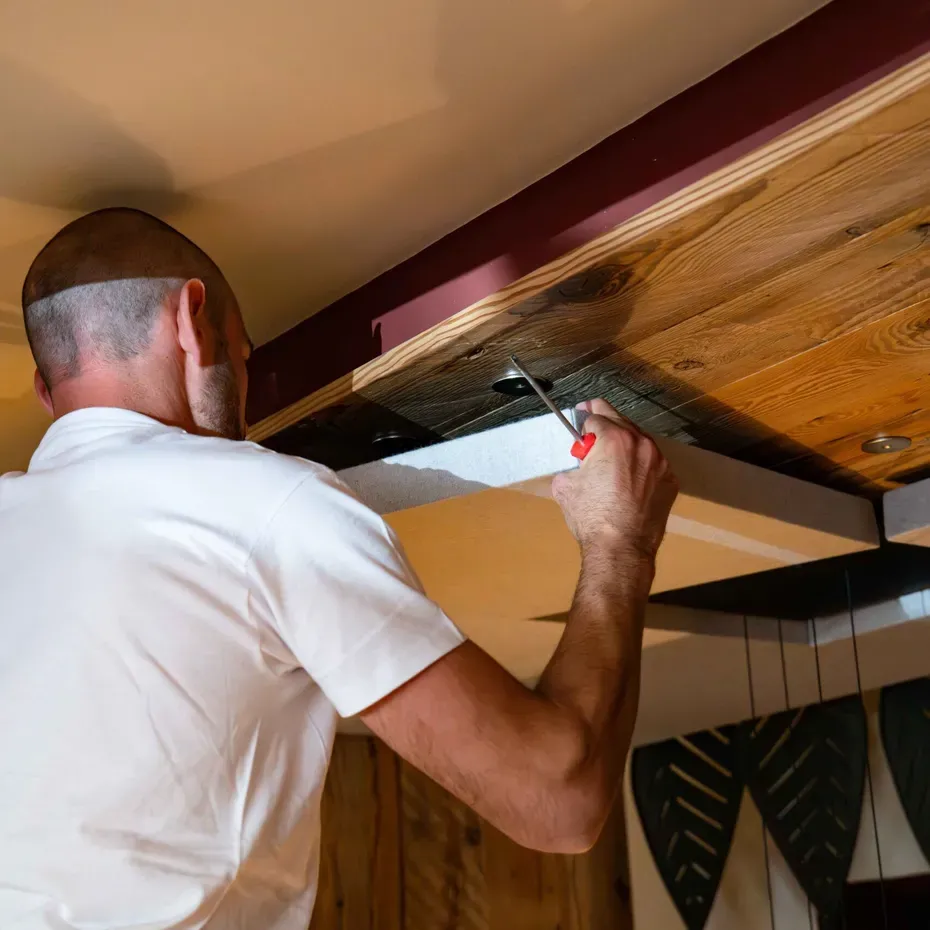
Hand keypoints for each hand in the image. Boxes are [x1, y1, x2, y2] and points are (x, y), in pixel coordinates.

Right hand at [551, 399, 677, 559]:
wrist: (621, 548)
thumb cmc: (593, 517)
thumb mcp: (566, 486)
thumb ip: (572, 466)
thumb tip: (577, 466)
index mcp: (614, 439)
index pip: (596, 416)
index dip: (584, 418)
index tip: (580, 418)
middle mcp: (641, 444)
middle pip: (621, 421)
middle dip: (605, 423)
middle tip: (593, 429)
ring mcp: (660, 463)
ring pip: (640, 442)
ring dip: (625, 444)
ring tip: (611, 459)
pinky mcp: (670, 481)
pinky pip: (652, 464)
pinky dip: (640, 466)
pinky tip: (628, 481)